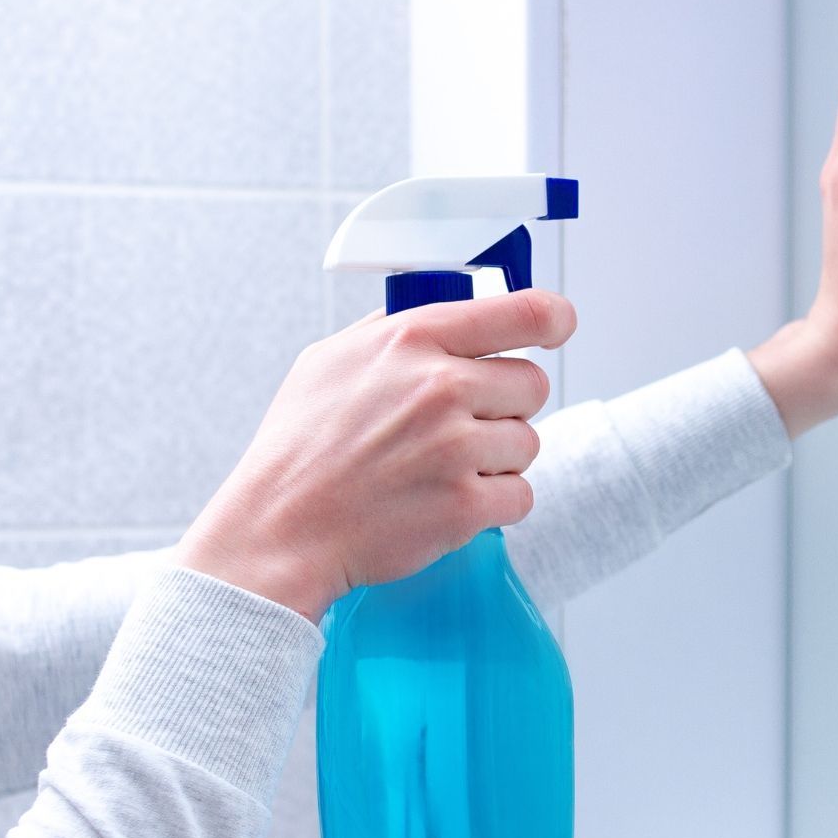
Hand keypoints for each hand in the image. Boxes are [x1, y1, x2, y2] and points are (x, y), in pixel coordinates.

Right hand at [176, 291, 576, 620]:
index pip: (524, 312)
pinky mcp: (465, 506)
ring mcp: (456, 448)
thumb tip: (448, 307)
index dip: (553, 319)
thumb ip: (395, 331)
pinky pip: (521, 496)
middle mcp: (441, 387)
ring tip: (441, 470)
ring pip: (529, 443)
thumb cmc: (300, 449)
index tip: (558, 327)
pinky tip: (447, 503)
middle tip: (461, 426)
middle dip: (506, 405)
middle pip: (533, 384)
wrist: (279, 530)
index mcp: (413, 340)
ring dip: (497, 460)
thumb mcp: (330, 361)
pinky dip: (494, 506)